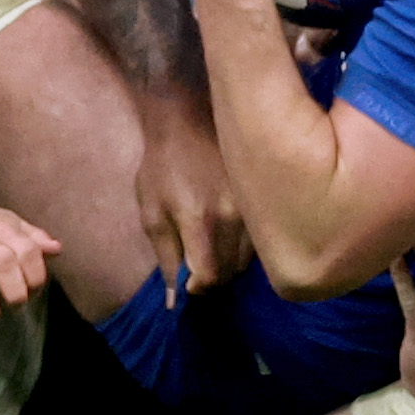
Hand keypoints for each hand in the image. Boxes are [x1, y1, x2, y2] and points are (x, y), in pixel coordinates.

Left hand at [132, 100, 242, 294]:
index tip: (188, 281)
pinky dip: (245, 245)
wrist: (188, 116)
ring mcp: (252, 205)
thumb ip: (165, 256)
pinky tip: (229, 231)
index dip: (199, 287)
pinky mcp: (263, 196)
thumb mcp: (151, 211)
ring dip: (231, 262)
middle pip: (232, 272)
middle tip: (198, 264)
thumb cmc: (162, 164)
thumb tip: (174, 299)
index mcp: (200, 220)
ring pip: (249, 258)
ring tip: (213, 246)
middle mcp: (232, 216)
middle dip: (214, 277)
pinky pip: (260, 237)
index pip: (211, 277)